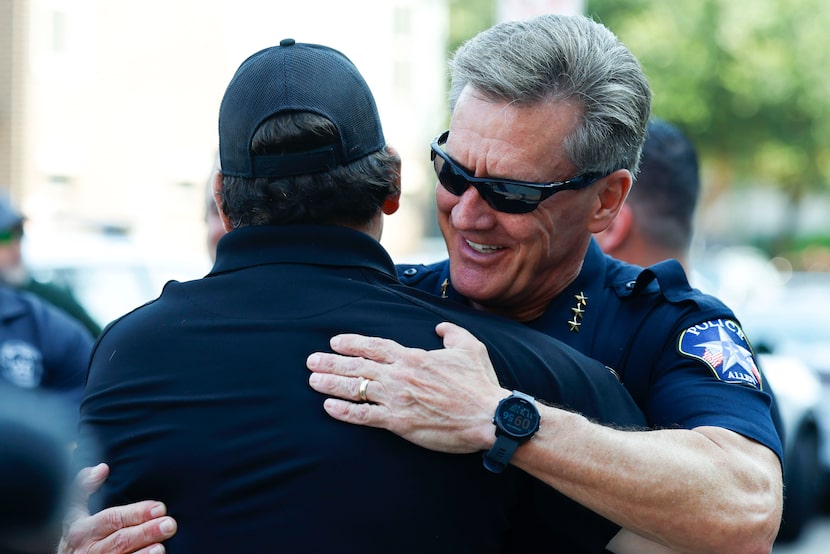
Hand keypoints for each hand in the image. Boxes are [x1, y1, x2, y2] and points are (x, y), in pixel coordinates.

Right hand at [57, 464, 176, 553]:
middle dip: (146, 532)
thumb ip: (83, 487)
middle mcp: (88, 549)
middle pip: (121, 540)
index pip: (112, 519)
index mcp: (81, 529)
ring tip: (161, 547)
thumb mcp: (72, 511)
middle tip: (170, 524)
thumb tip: (103, 467)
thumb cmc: (75, 535)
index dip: (136, 513)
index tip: (160, 507)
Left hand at [307, 321, 506, 452]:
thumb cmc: (480, 383)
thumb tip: (440, 327)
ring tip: (313, 380)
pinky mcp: (399, 422)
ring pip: (356, 388)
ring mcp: (397, 398)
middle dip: (332, 362)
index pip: (375, 345)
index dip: (352, 343)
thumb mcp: (470, 347)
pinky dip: (344, 412)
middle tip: (311, 361)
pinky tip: (329, 407)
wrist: (488, 416)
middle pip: (358, 365)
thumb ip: (451, 333)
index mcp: (414, 356)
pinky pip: (364, 416)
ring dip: (331, 383)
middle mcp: (400, 375)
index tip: (335, 341)